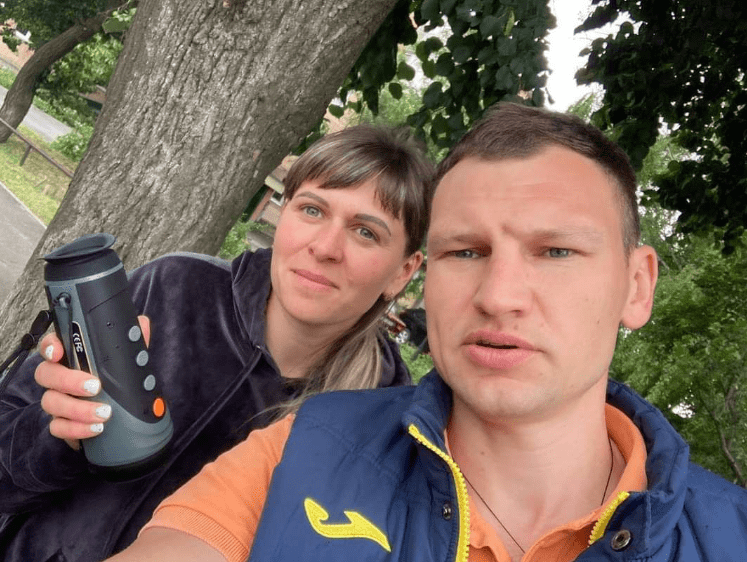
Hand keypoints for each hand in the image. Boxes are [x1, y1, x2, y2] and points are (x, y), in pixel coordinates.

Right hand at [34, 316, 150, 449]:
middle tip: (95, 386)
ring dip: (78, 409)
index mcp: (72, 357)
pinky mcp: (62, 424)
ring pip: (50, 402)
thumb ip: (133, 341)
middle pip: (46, 374)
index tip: (58, 352)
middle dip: (68, 380)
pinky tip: (96, 428)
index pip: (51, 345)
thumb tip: (142, 323)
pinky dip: (76, 429)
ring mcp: (58, 401)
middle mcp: (59, 378)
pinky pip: (57, 427)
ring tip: (105, 413)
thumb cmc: (117, 382)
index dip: (50, 346)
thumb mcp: (127, 360)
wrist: (121, 417)